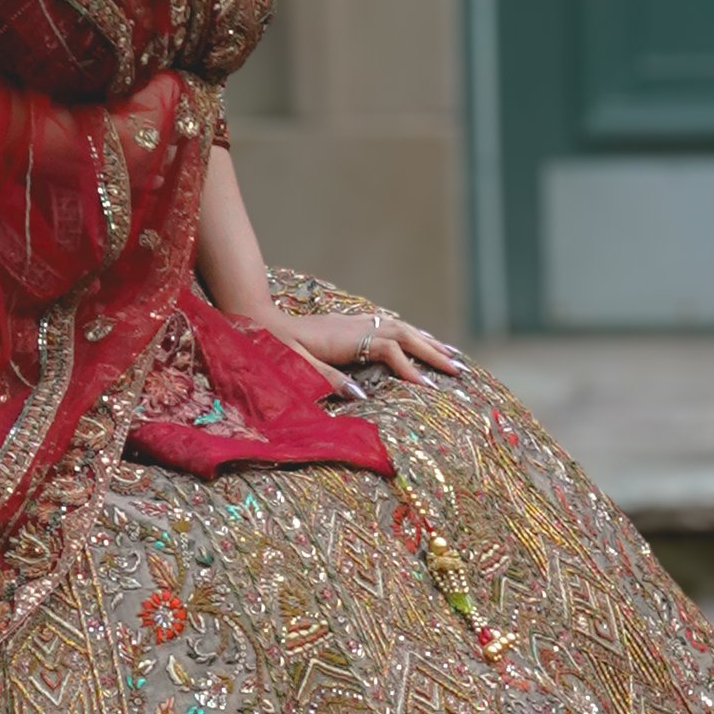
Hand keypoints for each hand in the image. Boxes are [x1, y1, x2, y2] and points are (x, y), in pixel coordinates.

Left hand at [266, 309, 466, 392]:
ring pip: (400, 328)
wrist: (254, 319)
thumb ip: (327, 378)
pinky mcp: (349, 326)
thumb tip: (361, 394)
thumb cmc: (271, 347)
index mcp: (343, 337)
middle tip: (458, 370)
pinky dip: (410, 336)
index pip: (388, 349)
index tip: (428, 387)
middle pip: (404, 334)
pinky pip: (389, 328)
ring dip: (426, 342)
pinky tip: (420, 343)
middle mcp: (353, 326)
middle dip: (433, 352)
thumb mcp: (294, 366)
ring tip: (451, 356)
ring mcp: (352, 323)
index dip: (409, 367)